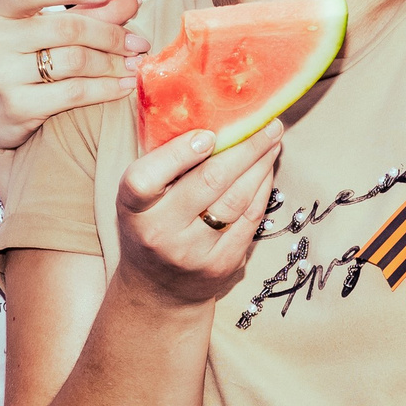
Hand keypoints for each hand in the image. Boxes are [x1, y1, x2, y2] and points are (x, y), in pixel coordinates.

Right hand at [0, 0, 146, 159]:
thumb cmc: (17, 63)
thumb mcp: (38, 29)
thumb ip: (84, 11)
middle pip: (66, 27)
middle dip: (111, 34)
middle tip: (139, 42)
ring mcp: (1, 75)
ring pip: (75, 60)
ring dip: (114, 62)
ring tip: (135, 64)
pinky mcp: (16, 106)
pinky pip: (74, 92)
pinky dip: (106, 88)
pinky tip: (124, 85)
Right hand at [111, 121, 283, 307]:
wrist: (158, 290)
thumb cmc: (150, 226)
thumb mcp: (139, 198)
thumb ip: (162, 163)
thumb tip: (208, 115)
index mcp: (132, 209)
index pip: (145, 179)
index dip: (178, 154)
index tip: (208, 134)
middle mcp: (159, 233)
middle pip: (207, 183)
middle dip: (243, 148)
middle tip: (266, 123)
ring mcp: (192, 253)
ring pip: (235, 200)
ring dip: (260, 165)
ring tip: (272, 140)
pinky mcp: (221, 265)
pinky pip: (250, 220)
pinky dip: (262, 190)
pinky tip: (267, 170)